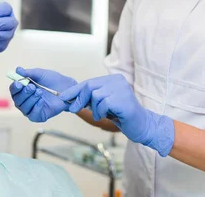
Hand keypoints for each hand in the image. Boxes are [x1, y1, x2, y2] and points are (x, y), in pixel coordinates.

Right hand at [9, 67, 76, 122]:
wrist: (67, 88)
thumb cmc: (52, 80)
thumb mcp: (41, 74)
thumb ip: (29, 73)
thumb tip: (17, 70)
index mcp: (22, 89)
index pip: (14, 90)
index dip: (14, 87)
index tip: (19, 83)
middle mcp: (24, 100)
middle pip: (17, 100)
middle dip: (24, 93)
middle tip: (32, 86)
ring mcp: (31, 109)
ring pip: (24, 108)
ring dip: (31, 99)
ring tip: (40, 91)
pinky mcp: (39, 116)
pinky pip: (32, 115)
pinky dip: (36, 107)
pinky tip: (41, 101)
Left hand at [60, 74, 174, 156]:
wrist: (141, 126)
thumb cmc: (121, 115)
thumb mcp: (103, 104)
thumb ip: (91, 98)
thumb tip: (71, 99)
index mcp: (113, 79)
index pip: (89, 82)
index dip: (74, 90)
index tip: (63, 97)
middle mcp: (118, 80)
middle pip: (90, 86)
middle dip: (79, 98)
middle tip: (74, 109)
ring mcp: (121, 89)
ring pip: (95, 95)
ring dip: (94, 108)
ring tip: (102, 114)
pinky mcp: (123, 99)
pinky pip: (103, 104)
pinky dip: (101, 112)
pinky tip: (108, 116)